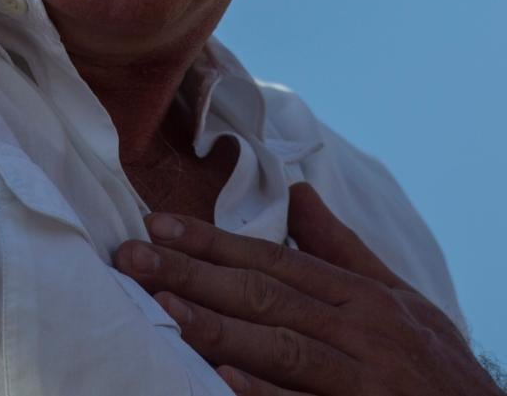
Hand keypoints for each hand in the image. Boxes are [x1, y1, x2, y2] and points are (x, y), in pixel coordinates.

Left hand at [114, 183, 496, 394]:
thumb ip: (340, 250)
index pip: (272, 258)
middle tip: (132, 256)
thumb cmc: (436, 365)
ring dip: (218, 326)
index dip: (211, 241)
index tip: (156, 225)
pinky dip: (268, 393)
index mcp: (358, 295)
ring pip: (281, 344)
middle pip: (264, 293)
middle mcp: (358, 329)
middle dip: (193, 273)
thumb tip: (297, 192)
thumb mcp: (398, 298)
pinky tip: (225, 380)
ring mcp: (362, 380)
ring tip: (163, 307)